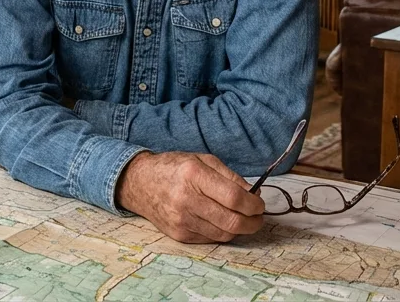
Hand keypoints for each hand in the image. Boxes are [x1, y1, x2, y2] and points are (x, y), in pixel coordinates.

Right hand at [116, 151, 264, 242]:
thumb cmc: (173, 168)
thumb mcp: (202, 160)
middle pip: (232, 221)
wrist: (139, 183)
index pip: (234, 197)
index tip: (260, 204)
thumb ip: (230, 176)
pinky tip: (221, 221)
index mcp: (193, 175)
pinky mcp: (179, 235)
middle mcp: (186, 200)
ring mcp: (181, 220)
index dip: (254, 204)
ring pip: (224, 234)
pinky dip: (222, 231)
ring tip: (242, 218)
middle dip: (253, 222)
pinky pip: (211, 239)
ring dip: (240, 229)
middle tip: (258, 217)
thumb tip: (254, 194)